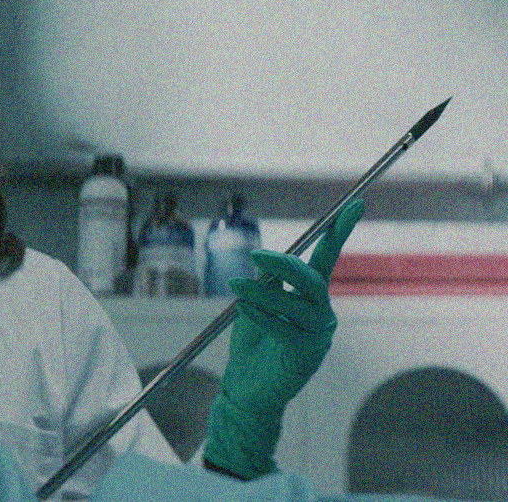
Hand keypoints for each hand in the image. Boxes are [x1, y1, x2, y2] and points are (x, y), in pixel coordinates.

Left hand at [203, 197, 363, 479]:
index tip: (355, 204)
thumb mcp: (256, 303)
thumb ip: (267, 282)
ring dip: (262, 292)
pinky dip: (262, 315)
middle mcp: (321, 312)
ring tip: (235, 287)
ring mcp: (318, 334)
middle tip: (256, 255)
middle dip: (284, 264)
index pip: (327, 257)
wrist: (247, 386)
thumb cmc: (252, 344)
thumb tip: (267, 259)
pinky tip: (244, 309)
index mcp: (310, 295)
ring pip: (294, 302)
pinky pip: (284, 327)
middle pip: (312, 278)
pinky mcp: (306, 354)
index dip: (339, 231)